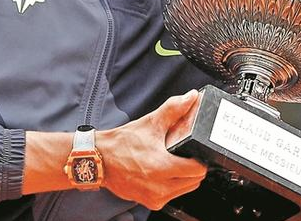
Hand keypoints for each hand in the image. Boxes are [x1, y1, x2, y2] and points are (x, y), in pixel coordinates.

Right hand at [97, 89, 206, 209]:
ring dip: (185, 177)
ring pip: (185, 189)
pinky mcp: (150, 202)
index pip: (198, 170)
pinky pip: (172, 195)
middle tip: (185, 154)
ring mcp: (155, 197)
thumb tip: (191, 97)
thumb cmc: (122, 143)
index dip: (200, 158)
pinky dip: (174, 185)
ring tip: (175, 162)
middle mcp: (160, 187)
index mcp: (162, 167)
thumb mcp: (151, 122)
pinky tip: (166, 172)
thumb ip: (174, 109)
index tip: (195, 150)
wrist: (99, 159)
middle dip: (194, 167)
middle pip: (194, 181)